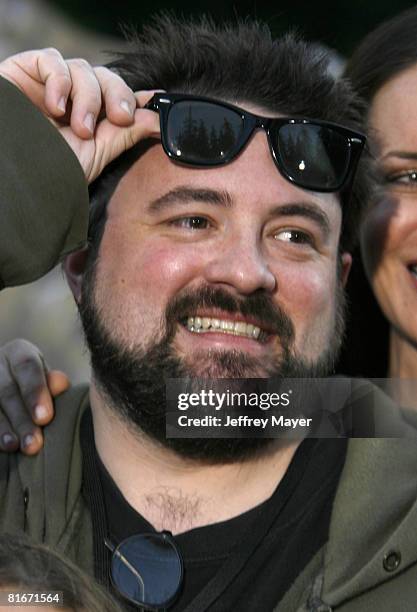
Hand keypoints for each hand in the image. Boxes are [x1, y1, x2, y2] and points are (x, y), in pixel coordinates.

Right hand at [0, 49, 159, 181]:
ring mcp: (49, 84)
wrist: (17, 176)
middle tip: (120, 118)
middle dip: (117, 96)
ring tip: (79, 130)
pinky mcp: (26, 71)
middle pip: (105, 78)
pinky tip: (55, 108)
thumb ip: (126, 133)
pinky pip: (52, 60)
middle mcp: (71, 99)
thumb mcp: (97, 154)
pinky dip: (60, 81)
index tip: (158, 103)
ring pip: (83, 70)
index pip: (116, 96)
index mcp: (90, 118)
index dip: (135, 97)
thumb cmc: (51, 169)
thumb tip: (159, 119)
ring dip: (88, 99)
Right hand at [0, 339, 68, 454]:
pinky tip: (1, 446)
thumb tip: (61, 384)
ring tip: (14, 447)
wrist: (14, 392)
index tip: (45, 418)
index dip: (35, 392)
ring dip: (2, 428)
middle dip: (21, 419)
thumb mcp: (47, 382)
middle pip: (6, 390)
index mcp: (19, 352)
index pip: (27, 366)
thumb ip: (54, 384)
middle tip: (34, 444)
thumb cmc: (38, 389)